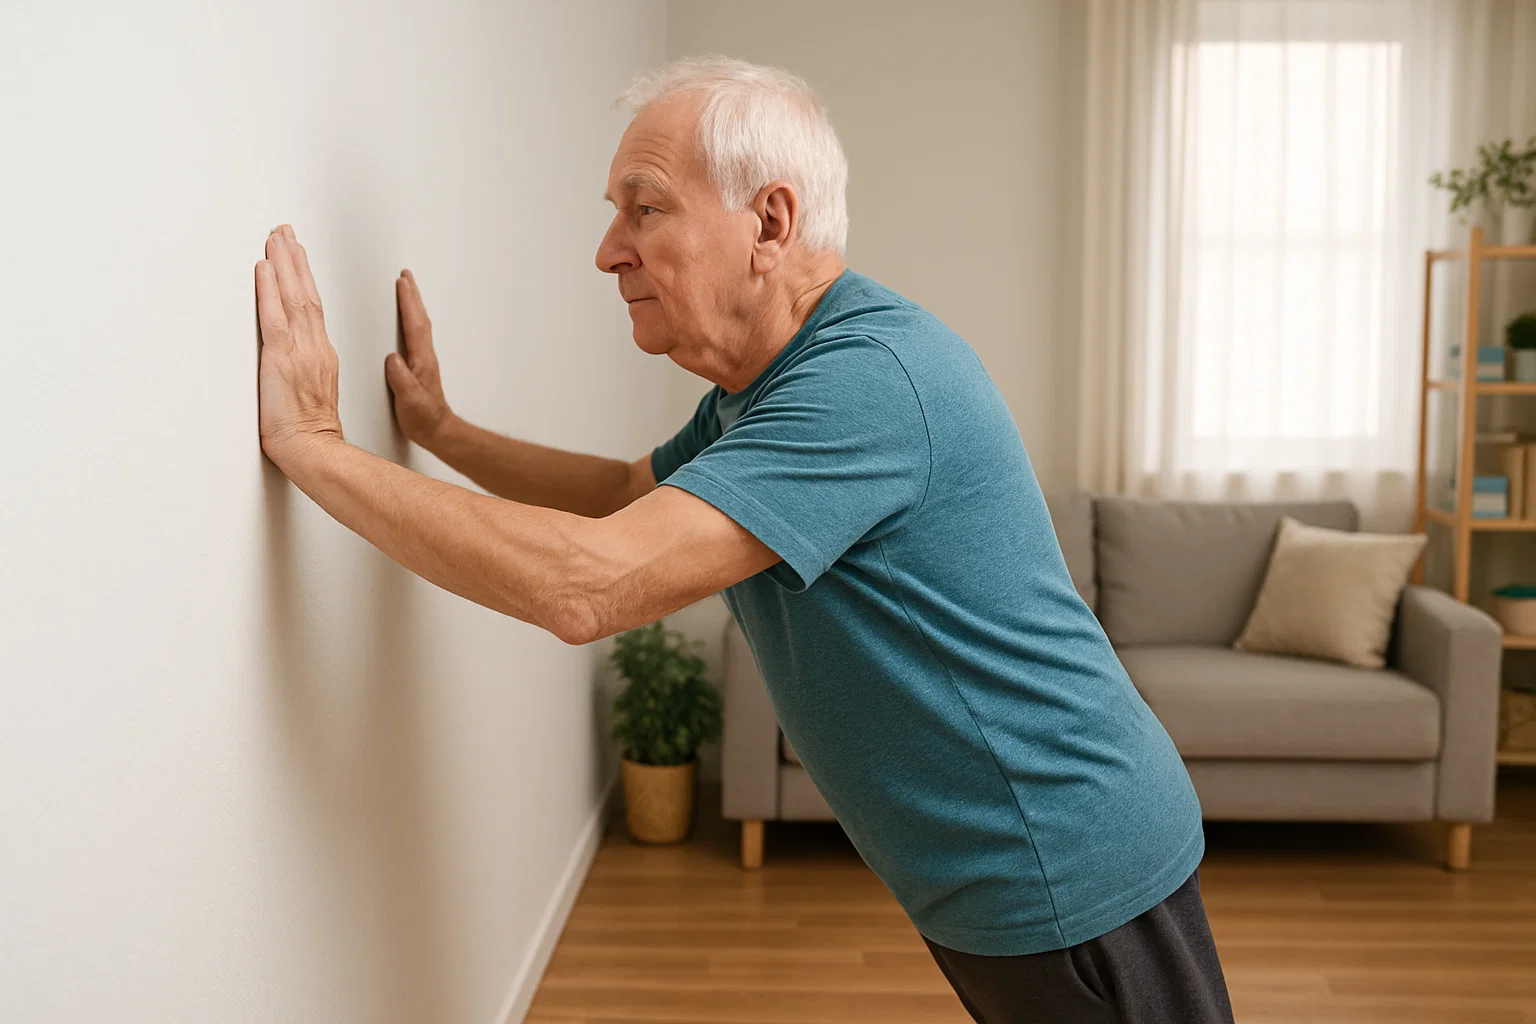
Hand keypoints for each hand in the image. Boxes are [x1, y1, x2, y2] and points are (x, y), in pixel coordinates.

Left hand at [255, 225, 343, 465]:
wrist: (314, 450)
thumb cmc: (310, 433)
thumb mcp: (312, 396)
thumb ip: (304, 372)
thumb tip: (289, 361)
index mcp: (322, 354)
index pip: (313, 306)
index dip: (304, 277)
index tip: (296, 253)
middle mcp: (315, 347)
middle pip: (307, 293)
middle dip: (295, 259)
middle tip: (285, 231)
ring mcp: (301, 351)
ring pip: (294, 297)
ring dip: (284, 264)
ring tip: (277, 237)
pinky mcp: (281, 359)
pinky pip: (275, 317)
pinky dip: (269, 290)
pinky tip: (265, 267)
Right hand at [386, 269, 454, 446]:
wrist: (437, 430)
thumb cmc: (423, 417)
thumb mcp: (410, 401)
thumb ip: (401, 380)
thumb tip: (392, 358)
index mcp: (421, 360)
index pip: (414, 325)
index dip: (408, 303)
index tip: (402, 282)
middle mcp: (425, 355)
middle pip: (420, 318)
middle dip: (412, 295)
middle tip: (405, 275)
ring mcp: (424, 359)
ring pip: (420, 323)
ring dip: (414, 304)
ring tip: (407, 288)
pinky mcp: (420, 365)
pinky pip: (416, 333)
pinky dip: (413, 318)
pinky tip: (408, 319)